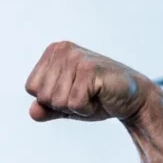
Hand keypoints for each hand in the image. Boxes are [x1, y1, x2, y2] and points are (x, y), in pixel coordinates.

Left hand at [25, 41, 153, 122]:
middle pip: (43, 96)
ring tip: (92, 95)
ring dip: (76, 107)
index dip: (49, 100)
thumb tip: (32, 112)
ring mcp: (77, 58)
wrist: (131, 98)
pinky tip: (99, 97)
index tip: (70, 92)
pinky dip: (86, 109)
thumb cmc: (96, 99)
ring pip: (57, 101)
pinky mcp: (90, 70)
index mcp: (53, 52)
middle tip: (83, 95)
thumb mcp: (65, 106)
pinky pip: (74, 104)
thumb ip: (45, 109)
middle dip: (62, 105)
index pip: (31, 87)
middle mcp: (63, 50)